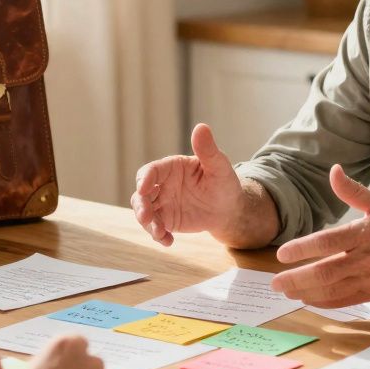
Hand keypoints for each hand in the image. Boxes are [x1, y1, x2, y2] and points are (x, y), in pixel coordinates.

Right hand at [131, 123, 245, 245]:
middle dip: (141, 206)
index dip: (145, 178)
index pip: (151, 170)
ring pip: (145, 212)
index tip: (143, 188)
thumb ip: (208, 150)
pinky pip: (155, 228)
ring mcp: (162, 203)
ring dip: (147, 223)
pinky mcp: (166, 220)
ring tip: (160, 233)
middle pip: (141, 194)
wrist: (229, 209)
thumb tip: (201, 127)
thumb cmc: (224, 183)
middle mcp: (162, 185)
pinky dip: (158, 236)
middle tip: (146, 217)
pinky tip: (168, 241)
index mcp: (171, 167)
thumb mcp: (219, 166)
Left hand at [271, 165, 369, 307]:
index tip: (281, 254)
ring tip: (287, 291)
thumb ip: (352, 191)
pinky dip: (325, 302)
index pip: (327, 242)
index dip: (302, 249)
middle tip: (275, 281)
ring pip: (333, 289)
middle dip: (297, 278)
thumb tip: (333, 170)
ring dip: (306, 292)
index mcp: (365, 232)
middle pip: (325, 271)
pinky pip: (346, 300)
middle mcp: (368, 258)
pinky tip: (309, 299)